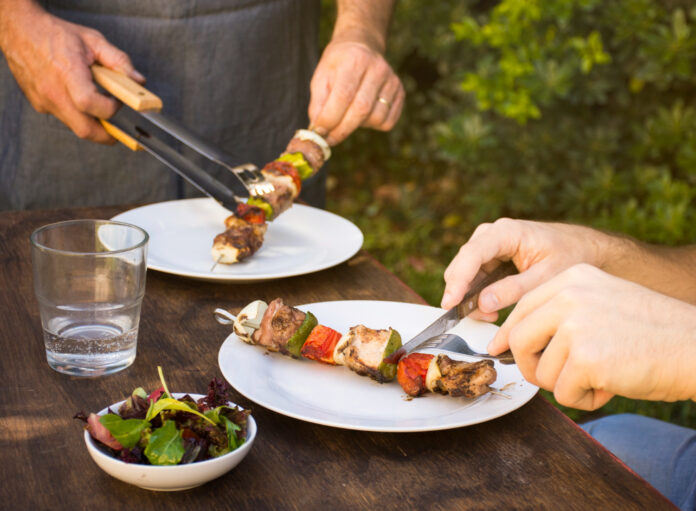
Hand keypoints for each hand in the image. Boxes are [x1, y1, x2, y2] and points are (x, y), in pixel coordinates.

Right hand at [0, 2, 143, 142]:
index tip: (120, 103)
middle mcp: (53, 91)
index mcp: (67, 73)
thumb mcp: (93, 40)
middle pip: (85, 130)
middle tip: (120, 130)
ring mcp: (44, 101)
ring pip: (75, 126)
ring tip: (99, 106)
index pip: (90, 104)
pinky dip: (77, 114)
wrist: (19, 31)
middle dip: (107, 135)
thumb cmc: (55, 34)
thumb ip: (119, 61)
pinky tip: (79, 98)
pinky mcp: (39, 105)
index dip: (111, 109)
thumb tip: (138, 81)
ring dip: (92, 123)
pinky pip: (64, 118)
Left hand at [308, 39, 403, 145]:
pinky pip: (387, 122)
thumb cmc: (338, 65)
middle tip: (329, 139)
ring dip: (358, 126)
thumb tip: (318, 131)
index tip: (319, 133)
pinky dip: (372, 125)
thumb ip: (318, 103)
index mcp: (354, 60)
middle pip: (361, 109)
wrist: (363, 46)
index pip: (343, 95)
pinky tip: (364, 114)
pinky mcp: (400, 91)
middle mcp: (377, 68)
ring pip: (376, 118)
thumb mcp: (321, 76)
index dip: (330, 118)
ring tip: (349, 115)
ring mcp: (392, 80)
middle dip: (342, 130)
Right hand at [441, 219, 613, 319]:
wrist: (584, 248)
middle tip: (482, 318)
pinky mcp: (490, 257)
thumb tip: (482, 304)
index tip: (451, 303)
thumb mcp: (547, 276)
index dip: (458, 280)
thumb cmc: (570, 256)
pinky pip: (474, 277)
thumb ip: (514, 289)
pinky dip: (477, 295)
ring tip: (491, 316)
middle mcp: (491, 234)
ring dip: (470, 297)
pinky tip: (491, 309)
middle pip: (462, 264)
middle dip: (464, 293)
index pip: (472, 254)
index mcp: (506, 232)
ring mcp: (488, 245)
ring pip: (464, 273)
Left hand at [487, 264, 695, 409]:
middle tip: (554, 378)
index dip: (508, 334)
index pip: (522, 308)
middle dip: (530, 366)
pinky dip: (583, 400)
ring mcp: (576, 325)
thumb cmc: (652, 332)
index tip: (500, 350)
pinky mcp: (587, 358)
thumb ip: (560, 313)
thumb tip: (508, 340)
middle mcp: (569, 296)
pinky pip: (563, 393)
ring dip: (565, 386)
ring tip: (599, 378)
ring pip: (540, 371)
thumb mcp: (602, 302)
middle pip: (518, 339)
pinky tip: (609, 388)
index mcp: (573, 279)